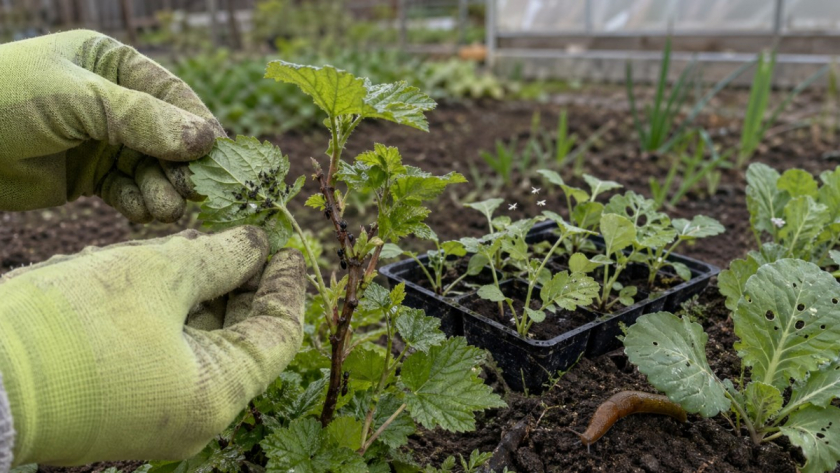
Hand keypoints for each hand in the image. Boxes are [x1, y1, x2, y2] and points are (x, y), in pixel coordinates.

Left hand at [0, 30, 224, 222]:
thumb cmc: (6, 100)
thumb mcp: (79, 101)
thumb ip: (143, 120)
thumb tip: (207, 141)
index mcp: (113, 64)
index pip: (172, 94)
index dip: (198, 125)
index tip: (218, 156)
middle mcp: (114, 101)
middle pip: (169, 137)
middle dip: (181, 166)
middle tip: (193, 193)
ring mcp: (102, 141)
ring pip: (152, 169)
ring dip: (163, 190)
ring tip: (165, 210)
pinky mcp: (89, 177)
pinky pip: (128, 191)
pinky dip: (139, 204)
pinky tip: (144, 214)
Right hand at [0, 227, 304, 465]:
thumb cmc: (73, 328)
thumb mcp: (158, 276)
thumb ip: (220, 257)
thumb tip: (257, 244)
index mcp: (216, 395)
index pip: (277, 334)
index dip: (285, 284)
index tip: (286, 244)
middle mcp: (195, 412)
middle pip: (242, 337)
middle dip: (245, 281)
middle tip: (245, 234)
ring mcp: (159, 409)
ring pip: (203, 339)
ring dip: (208, 289)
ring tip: (207, 241)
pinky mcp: (126, 397)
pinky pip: (170, 348)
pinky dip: (176, 308)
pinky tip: (172, 267)